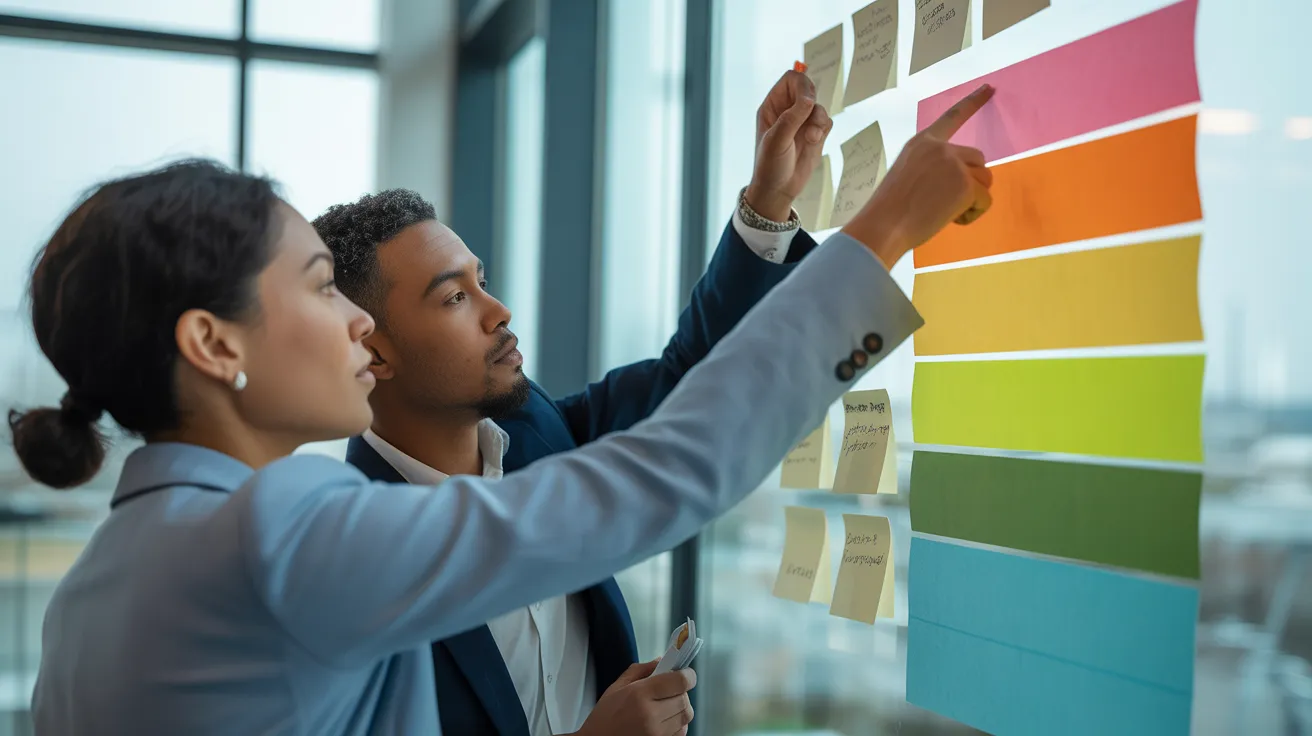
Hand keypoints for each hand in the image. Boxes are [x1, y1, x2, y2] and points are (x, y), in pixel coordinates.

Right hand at [574, 659, 695, 735]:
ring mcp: (657, 733)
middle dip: (681, 692)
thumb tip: (662, 661)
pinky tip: (664, 721)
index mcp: (640, 694)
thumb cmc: (605, 716)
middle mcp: (651, 715)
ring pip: (686, 716)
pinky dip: (677, 724)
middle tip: (670, 690)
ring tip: (665, 706)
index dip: (687, 675)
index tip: (685, 673)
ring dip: (680, 708)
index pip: (680, 681)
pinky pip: (681, 732)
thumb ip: (641, 670)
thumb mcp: (617, 687)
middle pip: (685, 699)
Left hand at [745, 70, 834, 221]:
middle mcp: (787, 110)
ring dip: (818, 120)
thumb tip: (809, 99)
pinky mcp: (815, 133)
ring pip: (819, 107)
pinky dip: (823, 129)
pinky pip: (827, 121)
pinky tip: (814, 142)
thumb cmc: (769, 165)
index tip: (807, 100)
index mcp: (772, 105)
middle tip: (811, 115)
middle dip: (813, 103)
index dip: (802, 84)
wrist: (778, 190)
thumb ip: (792, 117)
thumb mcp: (777, 140)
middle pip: (808, 88)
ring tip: (810, 138)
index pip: (791, 79)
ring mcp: (802, 121)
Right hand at [842, 84, 995, 267]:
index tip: (990, 88)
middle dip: (973, 182)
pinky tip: (951, 220)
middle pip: (978, 159)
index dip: (973, 102)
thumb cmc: (889, 211)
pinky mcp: (965, 184)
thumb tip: (958, 183)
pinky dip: (973, 214)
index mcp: (921, 143)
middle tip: (949, 203)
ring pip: (985, 180)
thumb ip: (933, 169)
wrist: (883, 226)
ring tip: (944, 213)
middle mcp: (940, 148)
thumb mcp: (908, 176)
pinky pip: (985, 201)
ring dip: (973, 200)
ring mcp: (953, 164)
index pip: (952, 117)